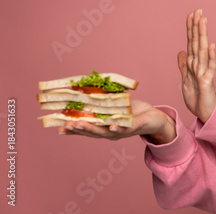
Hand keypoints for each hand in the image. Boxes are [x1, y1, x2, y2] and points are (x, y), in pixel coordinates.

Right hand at [58, 99, 176, 144]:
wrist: (153, 117)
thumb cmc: (132, 111)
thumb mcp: (114, 105)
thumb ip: (102, 100)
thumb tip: (88, 88)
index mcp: (104, 126)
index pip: (86, 129)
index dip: (73, 130)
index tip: (59, 129)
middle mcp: (110, 132)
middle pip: (92, 132)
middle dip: (78, 129)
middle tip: (65, 126)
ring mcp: (121, 131)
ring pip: (104, 132)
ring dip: (92, 129)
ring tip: (79, 125)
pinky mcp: (133, 128)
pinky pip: (124, 128)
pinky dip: (117, 127)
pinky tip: (111, 126)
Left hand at [177, 9, 215, 122]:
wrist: (205, 113)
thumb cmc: (197, 97)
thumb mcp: (185, 80)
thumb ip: (183, 65)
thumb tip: (180, 51)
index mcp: (193, 63)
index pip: (191, 41)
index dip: (191, 28)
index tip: (191, 13)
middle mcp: (199, 64)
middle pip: (197, 42)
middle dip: (197, 26)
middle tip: (198, 10)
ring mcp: (204, 72)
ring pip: (202, 50)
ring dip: (203, 35)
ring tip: (203, 21)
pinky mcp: (207, 82)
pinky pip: (209, 67)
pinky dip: (210, 56)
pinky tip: (210, 45)